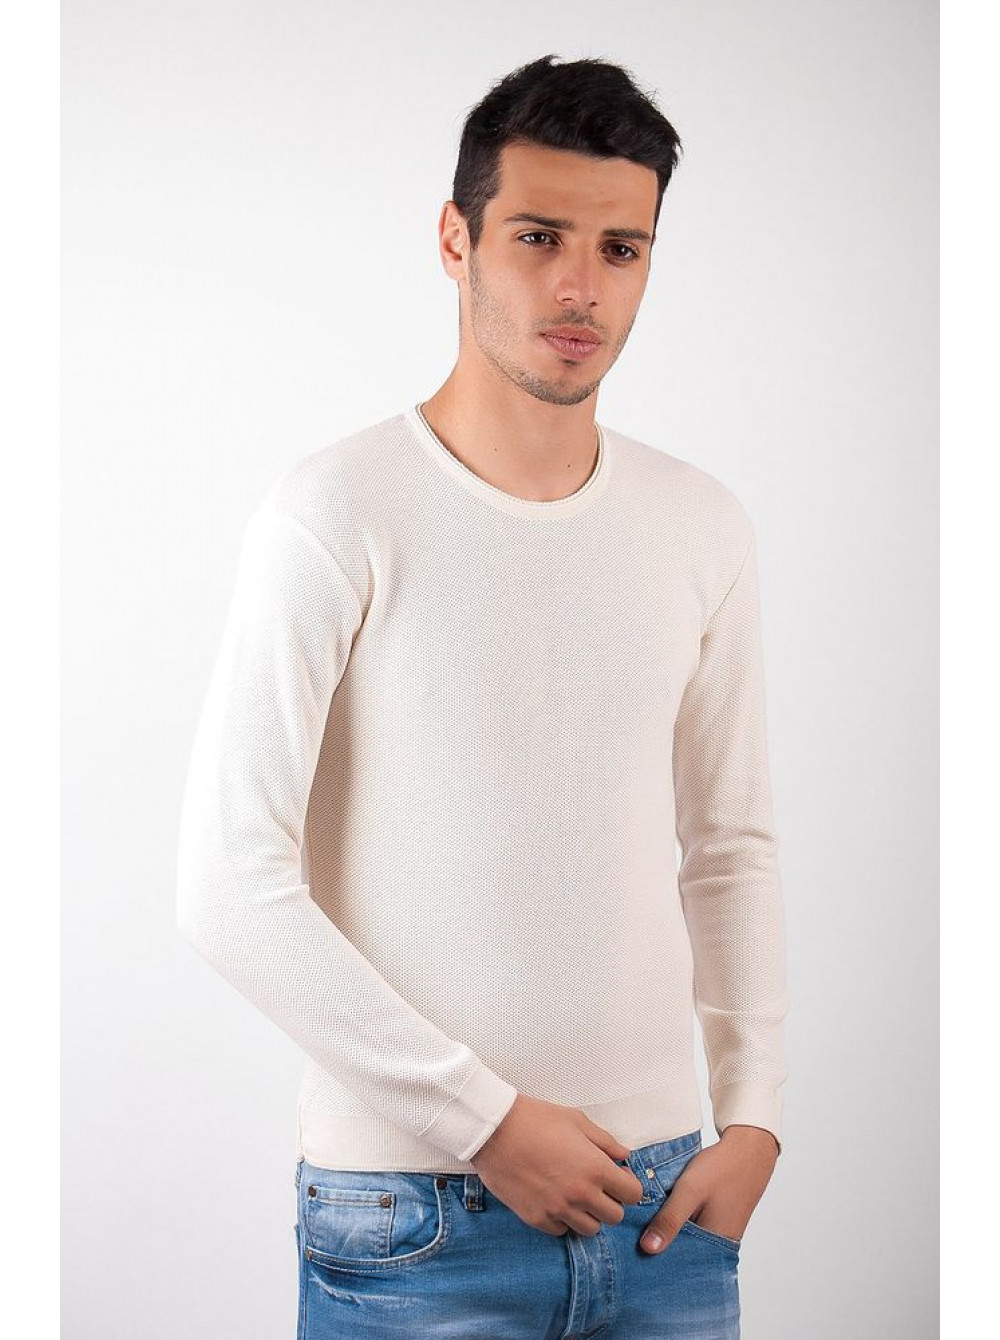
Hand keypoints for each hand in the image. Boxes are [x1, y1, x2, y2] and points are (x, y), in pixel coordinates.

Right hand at [470, 1093, 645, 1235]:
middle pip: (614, 1216)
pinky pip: (561, 1231)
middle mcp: (580, 1194)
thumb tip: (624, 1156)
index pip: (632, 1194)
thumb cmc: (536, 1119)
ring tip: (575, 1195)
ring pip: (590, 1229)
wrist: (493, 1130)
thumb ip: (605, 1142)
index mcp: (595, 1168)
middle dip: (610, 1201)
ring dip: (588, 1214)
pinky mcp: (536, 1219)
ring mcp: (558, 1210)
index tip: (617, 1177)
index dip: (628, 1185)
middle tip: (596, 1186)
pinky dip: (562, 1220)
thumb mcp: (576, 1121)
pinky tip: (554, 1200)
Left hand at [639, 1125, 778, 1253]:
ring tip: (643, 1221)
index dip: (654, 1257)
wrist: (749, 1151)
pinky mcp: (715, 1221)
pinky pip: (692, 1228)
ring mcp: (717, 1234)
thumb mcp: (690, 1191)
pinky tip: (662, 1211)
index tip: (631, 1248)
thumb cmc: (722, 1170)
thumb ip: (670, 1219)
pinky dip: (678, 1222)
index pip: (677, 1262)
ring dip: (667, 1231)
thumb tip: (647, 1249)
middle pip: (680, 1253)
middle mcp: (716, 1246)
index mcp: (712, 1246)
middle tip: (632, 1233)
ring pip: (685, 1240)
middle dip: (658, 1244)